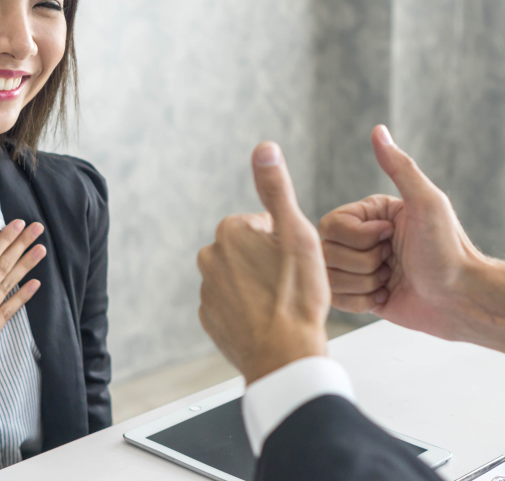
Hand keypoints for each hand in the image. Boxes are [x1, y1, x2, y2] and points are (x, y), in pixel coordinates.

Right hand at [0, 219, 44, 436]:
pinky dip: (23, 297)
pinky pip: (9, 311)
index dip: (3, 239)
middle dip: (21, 245)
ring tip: (42, 250)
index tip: (18, 224)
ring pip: (9, 285)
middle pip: (2, 267)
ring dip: (26, 266)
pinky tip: (35, 285)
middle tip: (38, 228)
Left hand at [197, 142, 329, 383]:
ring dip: (259, 286)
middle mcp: (210, 258)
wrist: (285, 356)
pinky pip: (233, 305)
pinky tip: (269, 320)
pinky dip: (249, 310)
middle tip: (291, 283)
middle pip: (249, 249)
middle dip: (268, 261)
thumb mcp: (296, 233)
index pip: (262, 224)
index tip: (295, 261)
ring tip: (282, 303)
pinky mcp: (209, 319)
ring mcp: (208, 291)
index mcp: (230, 232)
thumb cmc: (296, 295)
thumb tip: (264, 148)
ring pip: (241, 277)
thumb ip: (276, 188)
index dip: (284, 241)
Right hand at [320, 126, 504, 360]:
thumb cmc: (449, 249)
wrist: (462, 299)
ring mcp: (360, 268)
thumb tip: (379, 130)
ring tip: (393, 279)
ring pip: (330, 277)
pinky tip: (386, 296)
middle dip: (362, 263)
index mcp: (371, 214)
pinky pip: (337, 300)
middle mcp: (361, 239)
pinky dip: (361, 301)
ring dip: (364, 283)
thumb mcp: (426, 203)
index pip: (331, 224)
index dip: (359, 237)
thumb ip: (400, 167)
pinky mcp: (360, 296)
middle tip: (394, 262)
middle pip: (327, 251)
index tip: (390, 238)